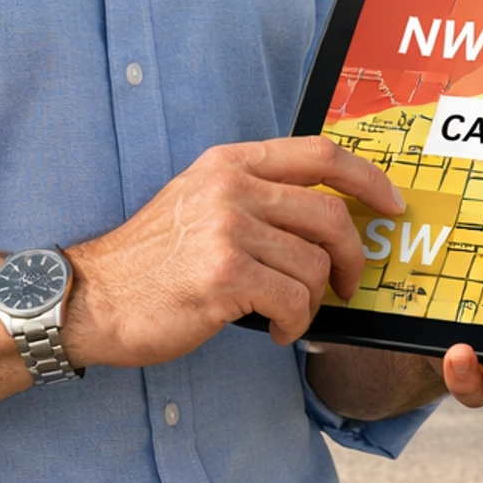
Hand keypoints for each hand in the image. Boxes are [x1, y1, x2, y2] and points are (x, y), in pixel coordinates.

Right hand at [64, 137, 403, 366]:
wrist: (92, 298)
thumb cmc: (152, 262)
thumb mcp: (199, 201)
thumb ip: (255, 195)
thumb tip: (326, 216)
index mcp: (230, 162)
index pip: (321, 153)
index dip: (368, 178)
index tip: (390, 204)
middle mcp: (232, 186)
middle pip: (330, 214)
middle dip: (350, 257)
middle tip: (344, 284)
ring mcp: (228, 228)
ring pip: (314, 264)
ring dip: (310, 301)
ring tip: (286, 313)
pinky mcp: (225, 274)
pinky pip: (294, 300)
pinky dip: (294, 323)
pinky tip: (275, 330)